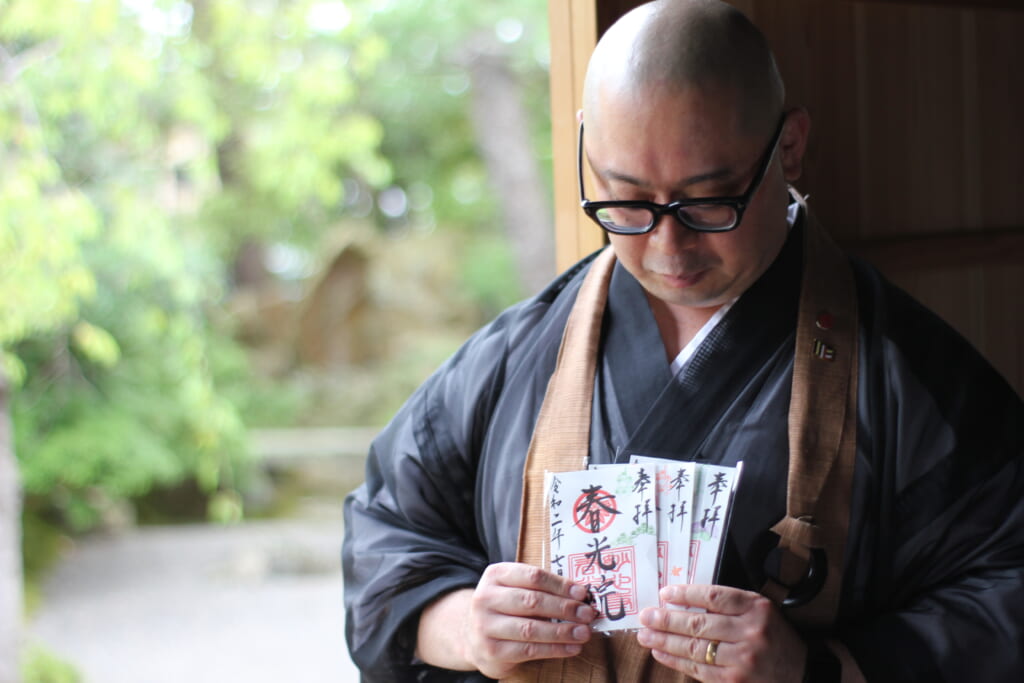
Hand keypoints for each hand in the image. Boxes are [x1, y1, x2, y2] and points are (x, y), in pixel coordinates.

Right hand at [463, 562, 595, 677]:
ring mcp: (485, 625)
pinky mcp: (491, 650)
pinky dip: (554, 649)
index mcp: (495, 575)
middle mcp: (486, 598)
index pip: (533, 576)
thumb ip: (541, 588)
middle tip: (587, 614)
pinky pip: (529, 650)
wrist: (473, 635)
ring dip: (562, 631)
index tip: (582, 593)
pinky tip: (571, 648)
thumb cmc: (504, 607)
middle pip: (532, 601)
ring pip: (531, 628)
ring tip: (583, 633)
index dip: (560, 585)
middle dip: (564, 608)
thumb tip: (579, 595)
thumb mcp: (515, 588)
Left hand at [636, 584, 806, 681]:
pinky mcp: (735, 681)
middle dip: (666, 620)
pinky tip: (661, 652)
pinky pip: (699, 670)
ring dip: (664, 641)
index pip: (714, 597)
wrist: (802, 672)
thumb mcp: (760, 610)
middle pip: (699, 624)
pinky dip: (676, 661)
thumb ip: (729, 604)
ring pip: (695, 649)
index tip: (664, 593)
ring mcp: (743, 660)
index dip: (686, 594)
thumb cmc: (774, 635)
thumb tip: (682, 601)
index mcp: (757, 608)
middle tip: (645, 616)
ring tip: (645, 635)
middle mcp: (750, 632)